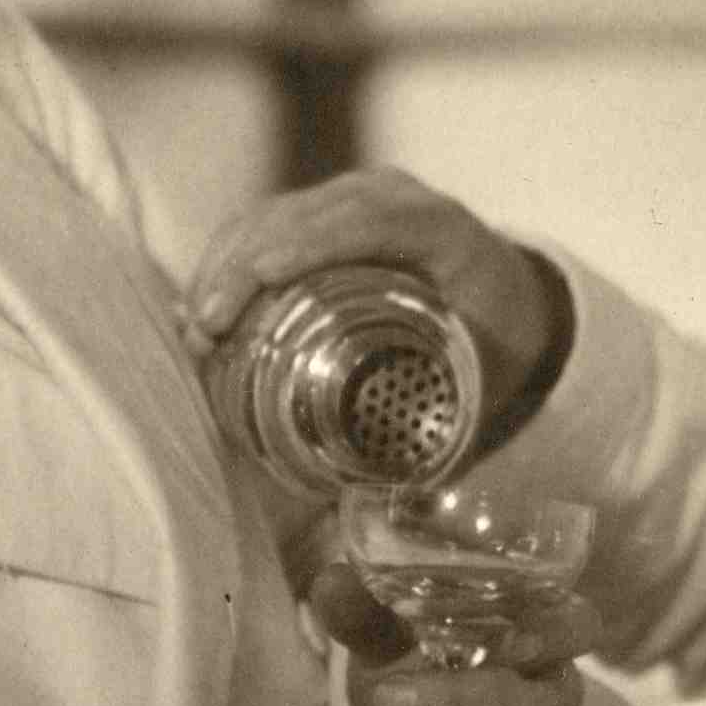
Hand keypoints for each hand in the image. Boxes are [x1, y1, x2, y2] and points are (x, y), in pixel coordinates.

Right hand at [183, 173, 563, 408]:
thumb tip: (394, 506)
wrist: (509, 298)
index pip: (371, 222)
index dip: (313, 241)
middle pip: (305, 214)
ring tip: (196, 329)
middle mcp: (392, 199)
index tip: (265, 275)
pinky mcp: (321, 213)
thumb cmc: (497, 341)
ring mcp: (352, 201)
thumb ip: (451, 434)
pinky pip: (265, 226)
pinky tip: (200, 306)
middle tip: (208, 328)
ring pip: (273, 216)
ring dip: (225, 265)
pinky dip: (229, 262)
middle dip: (245, 264)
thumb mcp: (486, 377)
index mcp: (440, 229)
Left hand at [309, 562, 601, 705]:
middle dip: (463, 701)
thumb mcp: (381, 638)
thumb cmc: (405, 669)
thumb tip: (335, 579)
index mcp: (533, 634)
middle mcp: (554, 693)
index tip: (507, 641)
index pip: (580, 625)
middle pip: (545, 698)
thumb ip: (362, 609)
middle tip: (388, 698)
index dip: (556, 634)